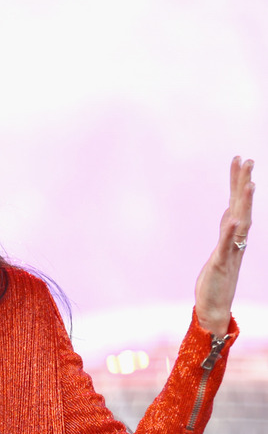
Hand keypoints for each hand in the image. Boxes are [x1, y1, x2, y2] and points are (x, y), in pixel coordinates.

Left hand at [195, 156, 255, 336]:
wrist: (215, 307)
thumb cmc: (217, 280)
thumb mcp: (220, 249)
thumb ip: (228, 230)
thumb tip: (231, 212)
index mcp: (234, 234)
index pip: (236, 202)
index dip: (237, 181)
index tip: (239, 158)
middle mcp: (236, 240)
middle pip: (242, 206)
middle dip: (243, 182)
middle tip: (248, 159)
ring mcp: (231, 251)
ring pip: (240, 222)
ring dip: (244, 203)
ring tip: (250, 183)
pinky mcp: (222, 263)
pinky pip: (228, 245)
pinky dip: (231, 232)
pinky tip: (235, 219)